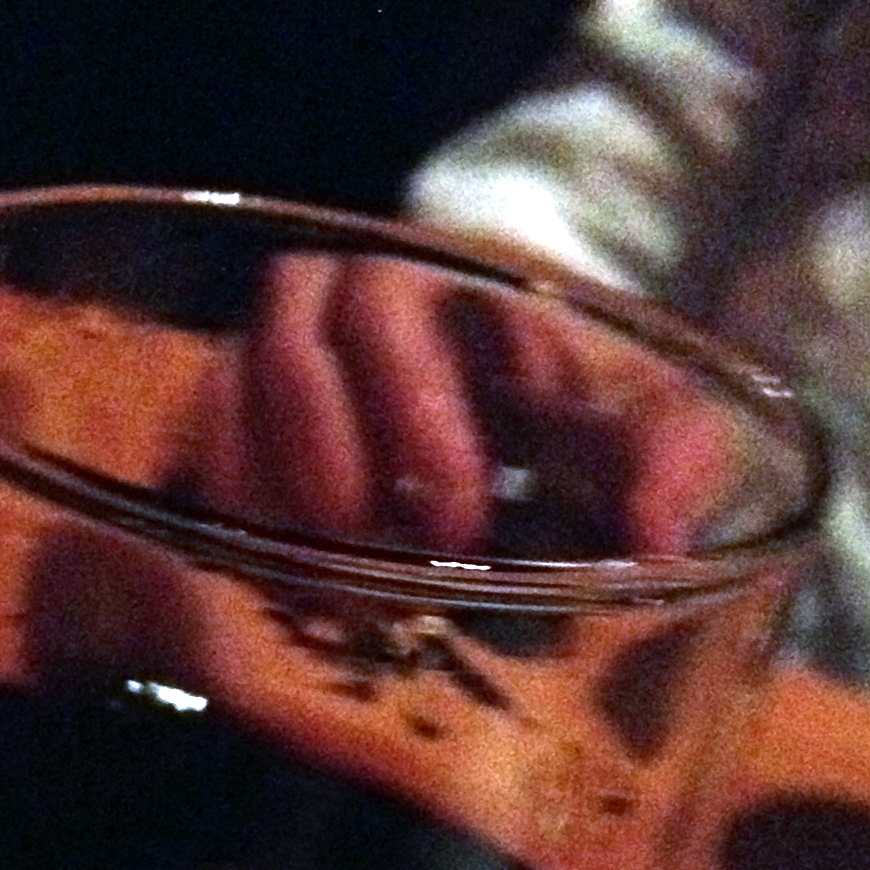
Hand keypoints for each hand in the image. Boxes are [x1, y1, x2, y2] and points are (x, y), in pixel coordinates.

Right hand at [185, 249, 740, 557]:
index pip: (395, 315)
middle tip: (376, 559)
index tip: (459, 528)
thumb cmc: (584, 396)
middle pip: (295, 350)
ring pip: (229, 389)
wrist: (523, 382)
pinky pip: (195, 440)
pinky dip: (223, 513)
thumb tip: (651, 540)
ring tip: (318, 590)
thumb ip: (673, 457)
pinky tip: (273, 584)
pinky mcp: (233, 406)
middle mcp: (343, 296)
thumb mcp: (650, 413)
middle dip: (329, 458)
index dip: (413, 419)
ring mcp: (275, 347)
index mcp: (445, 279)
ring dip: (261, 493)